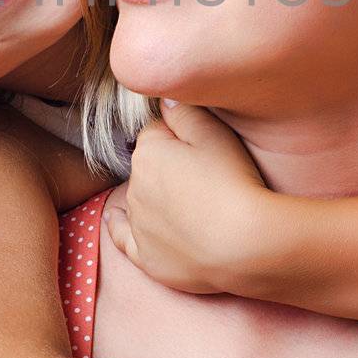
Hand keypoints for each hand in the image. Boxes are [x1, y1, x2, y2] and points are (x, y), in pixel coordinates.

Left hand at [102, 100, 272, 294]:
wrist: (244, 245)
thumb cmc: (233, 183)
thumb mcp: (214, 133)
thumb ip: (184, 111)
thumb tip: (164, 100)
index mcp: (148, 152)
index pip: (157, 133)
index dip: (182, 138)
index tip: (204, 149)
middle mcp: (134, 187)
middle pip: (149, 168)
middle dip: (169, 168)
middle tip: (206, 178)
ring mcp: (139, 225)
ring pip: (141, 200)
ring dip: (157, 198)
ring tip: (191, 205)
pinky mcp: (146, 257)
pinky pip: (123, 237)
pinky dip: (119, 226)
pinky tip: (113, 219)